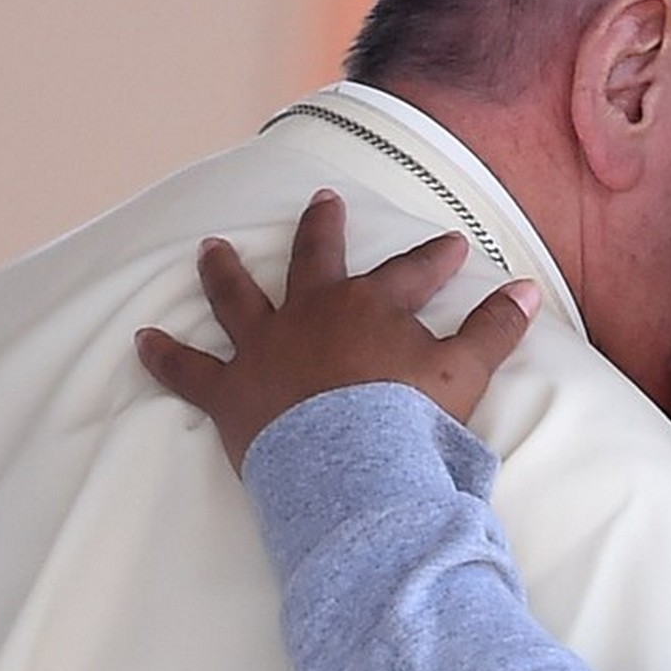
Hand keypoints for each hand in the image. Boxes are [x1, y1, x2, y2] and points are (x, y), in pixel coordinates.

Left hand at [135, 189, 539, 473]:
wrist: (351, 469)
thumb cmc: (409, 420)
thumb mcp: (466, 371)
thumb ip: (496, 328)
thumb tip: (529, 289)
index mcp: (370, 305)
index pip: (411, 272)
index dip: (434, 258)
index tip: (452, 244)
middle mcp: (311, 313)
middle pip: (314, 259)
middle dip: (322, 229)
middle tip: (322, 202)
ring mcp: (265, 349)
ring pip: (238, 298)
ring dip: (223, 272)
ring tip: (208, 249)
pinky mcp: (229, 392)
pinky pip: (188, 371)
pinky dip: (164, 357)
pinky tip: (140, 341)